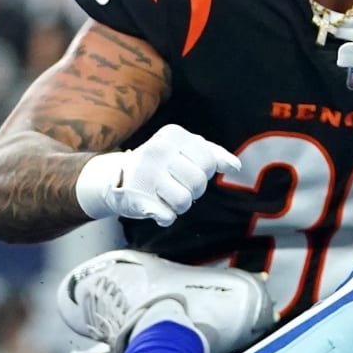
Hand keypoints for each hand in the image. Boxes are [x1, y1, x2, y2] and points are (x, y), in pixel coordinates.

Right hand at [75, 124, 240, 225]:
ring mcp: (145, 174)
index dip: (203, 172)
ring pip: (185, 201)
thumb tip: (236, 166)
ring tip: (167, 196)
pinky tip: (155, 206)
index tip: (188, 170)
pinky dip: (166, 217)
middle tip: (177, 186)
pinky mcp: (136, 198)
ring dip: (180, 205)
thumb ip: (214, 154)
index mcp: (174, 135)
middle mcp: (158, 150)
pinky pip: (168, 217)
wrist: (116, 178)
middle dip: (193, 190)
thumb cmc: (161, 163)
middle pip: (198, 183)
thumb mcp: (185, 149)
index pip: (208, 162)